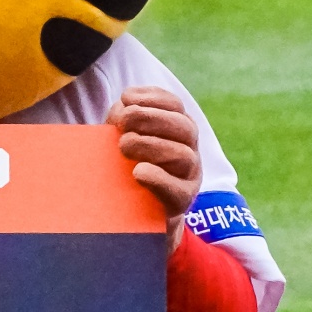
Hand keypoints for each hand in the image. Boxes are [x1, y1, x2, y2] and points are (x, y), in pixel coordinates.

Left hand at [108, 85, 200, 251]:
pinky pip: (178, 189)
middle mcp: (189, 148)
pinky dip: (158, 178)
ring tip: (124, 146)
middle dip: (150, 118)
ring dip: (151, 145)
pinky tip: (138, 172)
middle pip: (183, 126)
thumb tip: (122, 108)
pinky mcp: (183, 201)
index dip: (152, 97)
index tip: (125, 97)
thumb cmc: (127, 166)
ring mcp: (190, 175)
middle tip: (122, 124)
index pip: (174, 104)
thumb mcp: (123, 137)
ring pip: (183, 154)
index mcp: (176, 128)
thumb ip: (122, 120)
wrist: (136, 213)